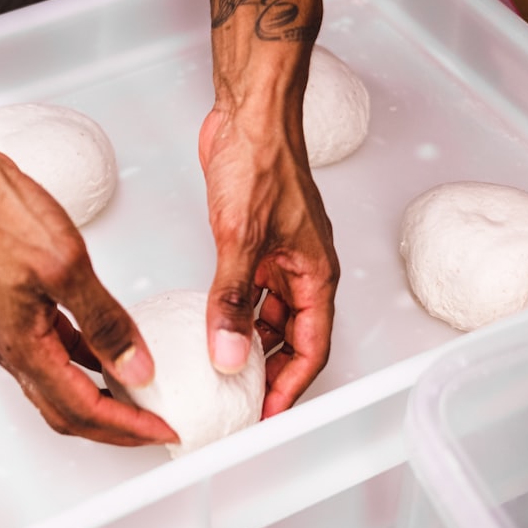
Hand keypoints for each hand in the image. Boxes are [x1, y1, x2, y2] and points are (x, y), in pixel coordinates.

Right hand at [0, 144, 177, 445]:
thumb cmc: (2, 216)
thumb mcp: (67, 268)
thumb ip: (104, 323)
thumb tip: (136, 368)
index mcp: (24, 347)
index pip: (82, 408)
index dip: (127, 425)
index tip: (161, 428)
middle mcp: (13, 349)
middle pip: (67, 412)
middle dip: (114, 427)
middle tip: (154, 426)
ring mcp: (12, 331)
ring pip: (60, 387)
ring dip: (100, 399)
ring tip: (139, 397)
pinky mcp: (16, 312)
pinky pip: (56, 354)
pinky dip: (87, 364)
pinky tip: (109, 353)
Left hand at [198, 104, 338, 417]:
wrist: (248, 115)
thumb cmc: (260, 162)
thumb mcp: (241, 239)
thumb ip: (232, 301)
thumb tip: (228, 354)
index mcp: (316, 273)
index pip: (312, 347)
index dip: (291, 385)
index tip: (267, 412)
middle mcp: (302, 269)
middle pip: (294, 337)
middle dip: (271, 371)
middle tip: (242, 401)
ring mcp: (279, 256)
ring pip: (270, 317)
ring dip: (250, 344)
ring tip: (224, 372)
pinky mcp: (256, 243)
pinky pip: (249, 292)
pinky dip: (234, 313)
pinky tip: (212, 326)